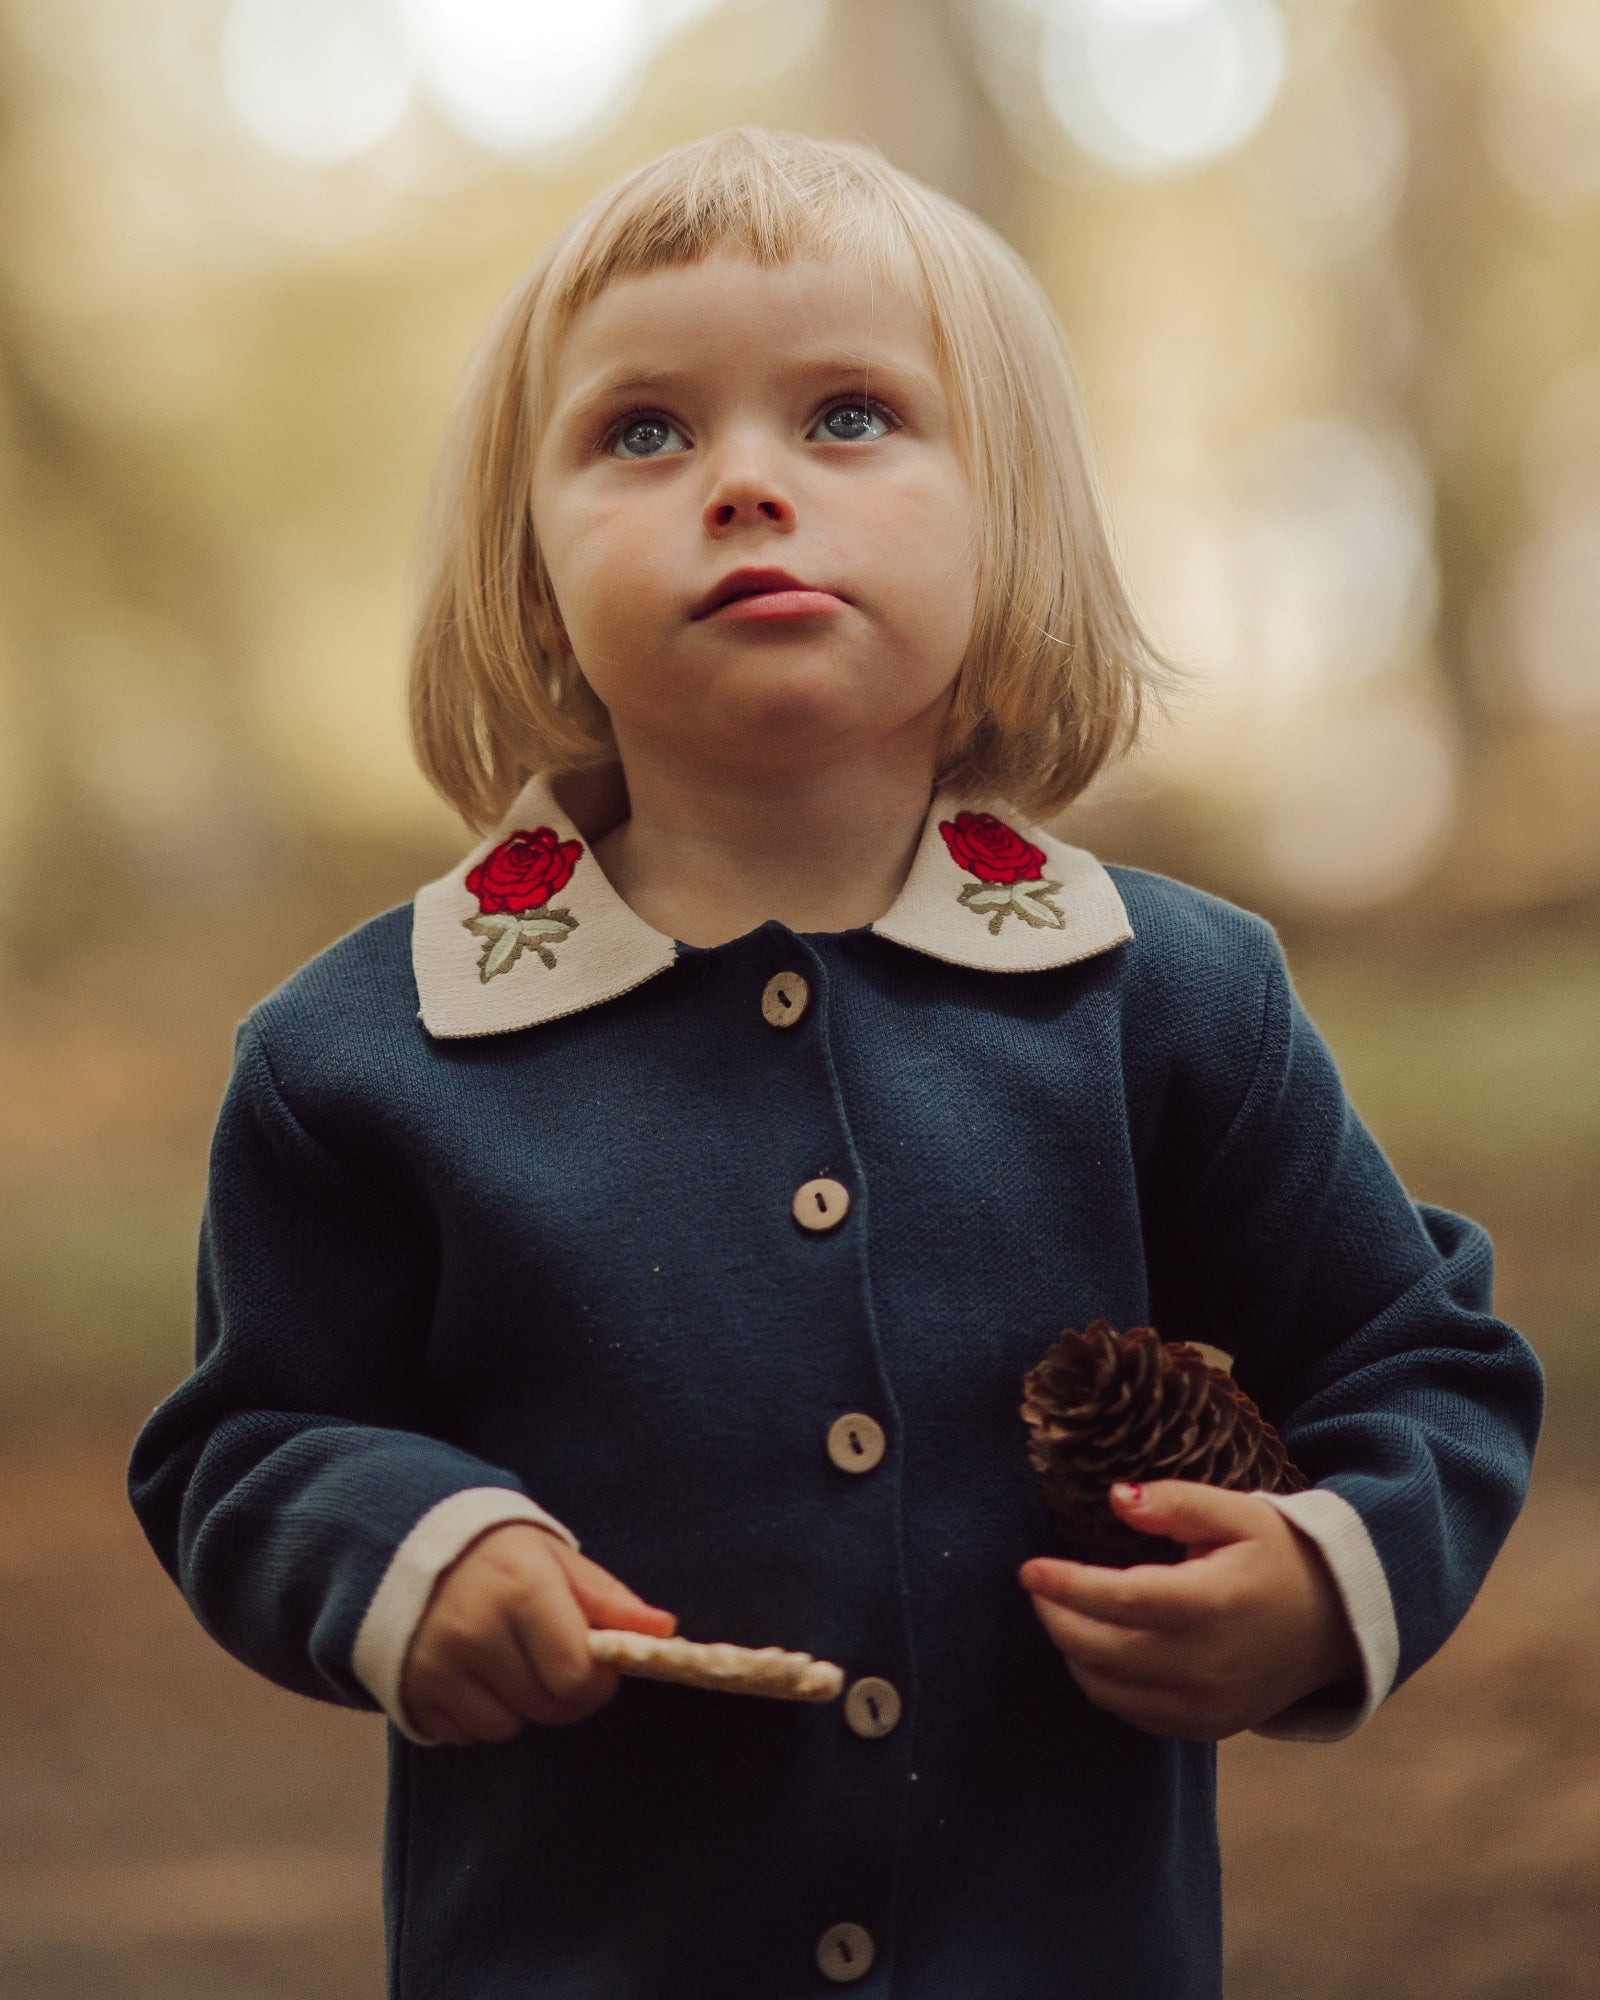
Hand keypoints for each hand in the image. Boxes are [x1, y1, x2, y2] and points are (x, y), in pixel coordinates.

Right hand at [400, 1522, 676, 1744]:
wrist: (411, 1543)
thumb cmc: (501, 1554)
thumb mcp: (559, 1561)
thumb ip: (610, 1600)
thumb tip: (664, 1631)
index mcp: (521, 1589)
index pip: (575, 1677)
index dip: (596, 1681)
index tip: (595, 1663)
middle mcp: (475, 1631)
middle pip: (545, 1707)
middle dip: (562, 1693)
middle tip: (552, 1658)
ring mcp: (437, 1665)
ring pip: (505, 1728)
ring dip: (519, 1706)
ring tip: (508, 1661)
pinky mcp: (411, 1691)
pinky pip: (464, 1734)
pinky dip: (478, 1715)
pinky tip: (474, 1675)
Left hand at [1018, 1480, 1361, 1740]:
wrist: (1337, 1622)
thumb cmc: (1281, 1556)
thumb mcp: (1238, 1512)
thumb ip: (1174, 1502)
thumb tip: (1116, 1498)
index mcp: (1212, 1604)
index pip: (1119, 1600)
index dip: (1065, 1586)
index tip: (1029, 1569)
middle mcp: (1206, 1665)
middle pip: (1100, 1652)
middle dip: (1056, 1618)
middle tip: (1040, 1587)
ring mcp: (1207, 1705)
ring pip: (1108, 1691)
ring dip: (1074, 1653)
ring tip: (1064, 1613)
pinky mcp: (1208, 1728)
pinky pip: (1135, 1715)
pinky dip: (1104, 1685)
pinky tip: (1099, 1649)